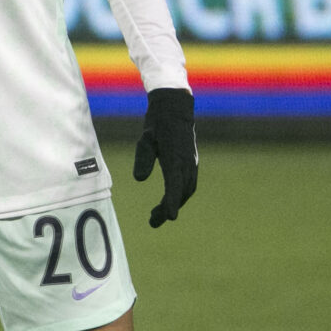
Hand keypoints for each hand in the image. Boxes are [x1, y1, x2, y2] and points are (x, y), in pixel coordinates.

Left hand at [133, 88, 197, 227]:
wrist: (175, 109)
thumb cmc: (157, 124)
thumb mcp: (145, 139)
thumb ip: (143, 158)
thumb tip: (139, 179)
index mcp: (175, 157)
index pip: (174, 185)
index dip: (171, 202)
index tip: (169, 218)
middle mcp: (187, 163)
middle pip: (180, 192)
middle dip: (168, 208)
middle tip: (153, 222)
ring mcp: (191, 163)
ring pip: (186, 190)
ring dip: (173, 203)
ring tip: (156, 216)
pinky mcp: (190, 163)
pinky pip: (187, 184)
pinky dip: (178, 195)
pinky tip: (167, 201)